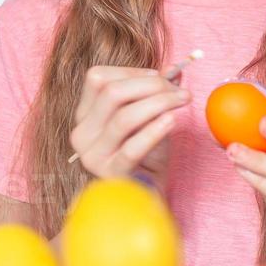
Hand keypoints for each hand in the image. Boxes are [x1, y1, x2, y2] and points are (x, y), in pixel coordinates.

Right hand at [70, 66, 189, 181]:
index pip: (98, 78)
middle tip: (180, 91)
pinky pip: (132, 148)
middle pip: (112, 93)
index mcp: (85, 115)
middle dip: (152, 85)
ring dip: (160, 103)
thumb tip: (173, 70)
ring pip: (124, 117)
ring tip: (183, 101)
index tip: (162, 78)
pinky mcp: (111, 175)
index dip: (133, 72)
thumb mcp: (149, 119)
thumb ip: (155, 93)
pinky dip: (154, 130)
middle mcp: (82, 134)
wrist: (147, 195)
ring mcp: (93, 156)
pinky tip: (172, 120)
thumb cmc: (147, 155)